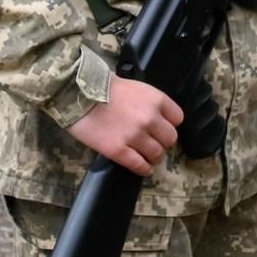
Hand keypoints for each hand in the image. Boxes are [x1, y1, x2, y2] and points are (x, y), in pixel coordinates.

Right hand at [66, 76, 183, 177]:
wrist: (78, 93)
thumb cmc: (104, 86)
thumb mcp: (136, 87)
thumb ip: (149, 102)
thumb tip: (155, 116)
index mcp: (156, 99)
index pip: (177, 118)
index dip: (170, 125)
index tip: (163, 128)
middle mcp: (150, 118)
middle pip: (170, 138)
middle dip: (163, 142)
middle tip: (155, 143)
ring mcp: (135, 136)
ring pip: (157, 154)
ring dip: (154, 157)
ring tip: (149, 157)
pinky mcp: (118, 150)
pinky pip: (138, 165)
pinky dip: (144, 169)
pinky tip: (144, 169)